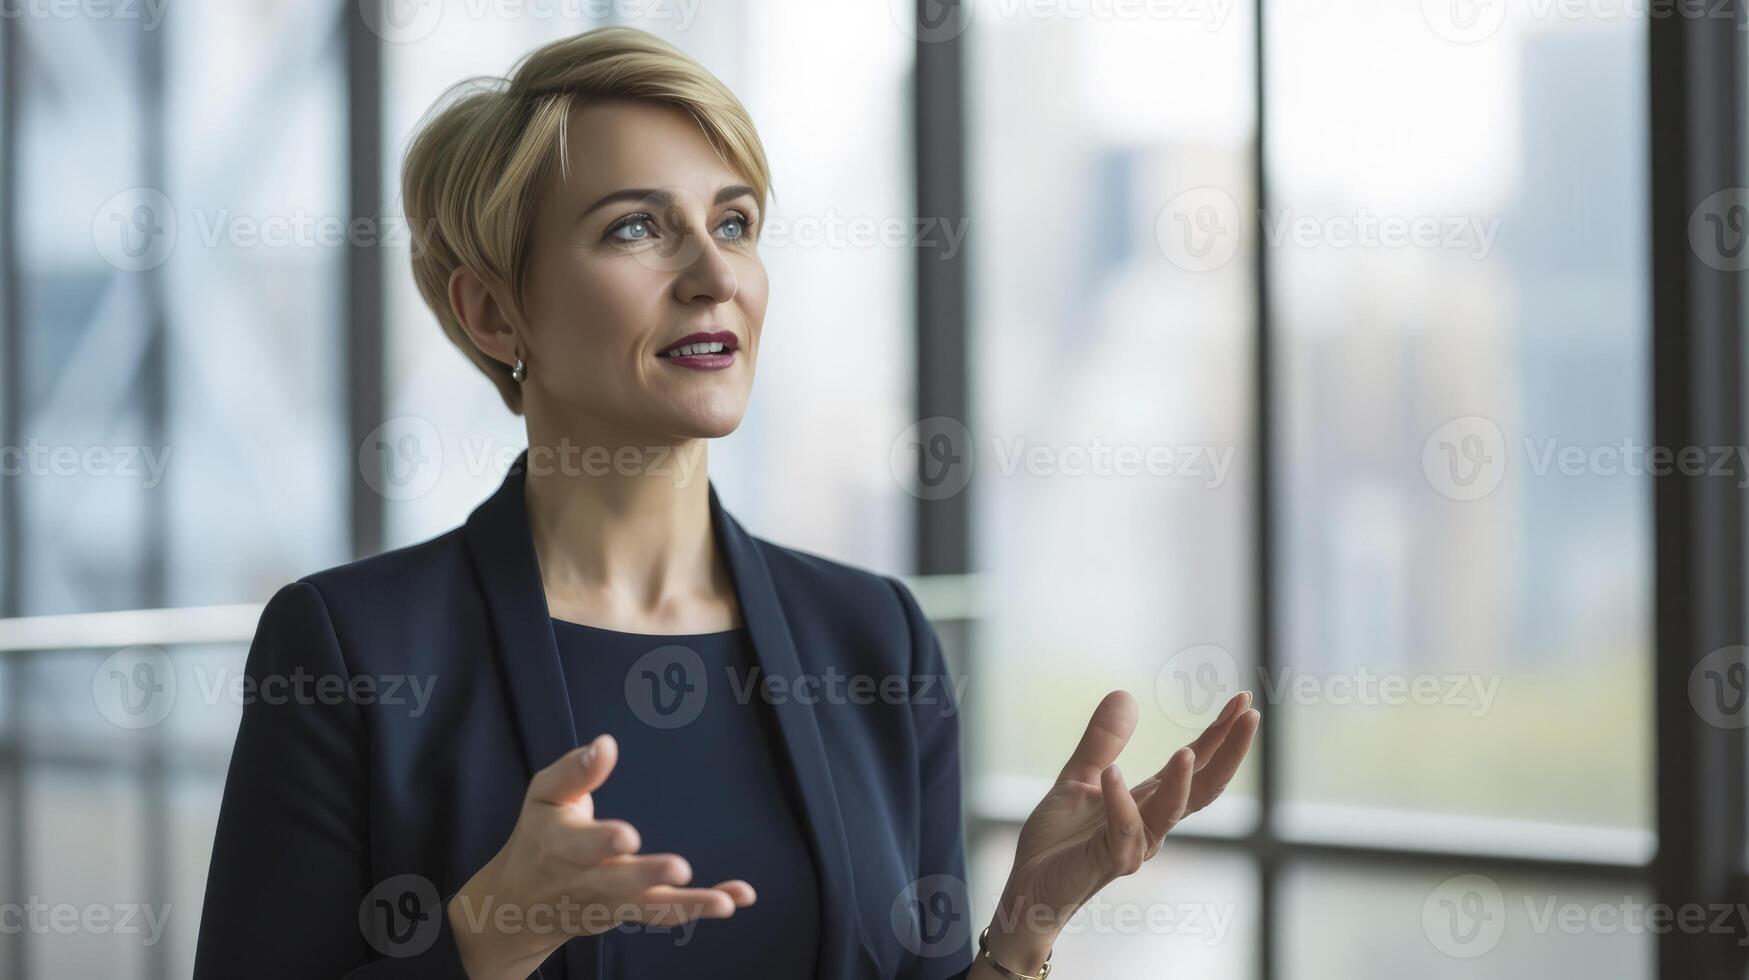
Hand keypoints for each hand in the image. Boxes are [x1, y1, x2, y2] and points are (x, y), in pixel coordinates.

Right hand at [447, 733, 755, 979]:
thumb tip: (605, 744)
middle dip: (648, 876)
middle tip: (680, 868)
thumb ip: (575, 771)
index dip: (602, 841)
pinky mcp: (629, 914)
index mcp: (561, 845)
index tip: (627, 835)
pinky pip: (667, 914)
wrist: (519, 905)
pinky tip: (735, 900)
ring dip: (689, 904)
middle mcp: (587, 879)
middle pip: (618, 882)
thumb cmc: (538, 836)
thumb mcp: (544, 795)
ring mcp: (611, 902)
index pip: (581, 845)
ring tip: (724, 902)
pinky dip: (701, 907)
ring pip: (649, 908)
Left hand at [982, 690, 1259, 972]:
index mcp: (1149, 801)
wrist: (1030, 887)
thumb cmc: (1060, 840)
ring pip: (1170, 812)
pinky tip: (1114, 773)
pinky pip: (1121, 830)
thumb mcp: (1081, 776)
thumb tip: (1125, 693)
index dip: (1219, 733)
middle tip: (1250, 716)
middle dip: (1228, 752)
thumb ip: (1103, 740)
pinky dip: (1120, 801)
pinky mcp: (1108, 860)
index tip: (1242, 699)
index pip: (1195, 764)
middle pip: (1202, 787)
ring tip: (1188, 749)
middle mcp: (1152, 824)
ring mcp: (1134, 844)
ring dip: (1182, 782)